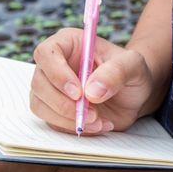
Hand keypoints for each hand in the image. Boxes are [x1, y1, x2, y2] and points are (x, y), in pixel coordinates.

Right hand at [31, 28, 153, 133]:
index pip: (46, 53)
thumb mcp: (133, 65)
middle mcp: (54, 65)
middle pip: (39, 83)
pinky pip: (51, 122)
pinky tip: (96, 125)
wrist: (133, 94)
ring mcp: (51, 88)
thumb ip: (116, 72)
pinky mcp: (53, 109)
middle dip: (63, 103)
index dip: (57, 73)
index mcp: (68, 44)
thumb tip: (91, 91)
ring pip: (40, 105)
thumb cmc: (131, 72)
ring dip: (67, 118)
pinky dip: (72, 127)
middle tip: (92, 113)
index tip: (78, 93)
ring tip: (98, 121)